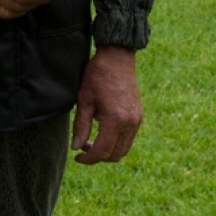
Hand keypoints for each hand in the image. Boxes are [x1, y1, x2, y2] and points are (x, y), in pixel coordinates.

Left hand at [72, 46, 141, 164]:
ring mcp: (137, 119)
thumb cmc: (98, 75)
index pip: (102, 151)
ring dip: (108, 150)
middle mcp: (130, 122)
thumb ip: (81, 126)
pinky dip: (116, 142)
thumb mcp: (84, 100)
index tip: (77, 157)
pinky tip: (103, 132)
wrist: (117, 57)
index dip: (88, 158)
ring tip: (92, 141)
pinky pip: (129, 138)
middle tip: (83, 148)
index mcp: (116, 119)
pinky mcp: (138, 115)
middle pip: (115, 154)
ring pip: (124, 149)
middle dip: (98, 156)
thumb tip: (77, 147)